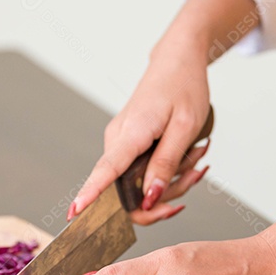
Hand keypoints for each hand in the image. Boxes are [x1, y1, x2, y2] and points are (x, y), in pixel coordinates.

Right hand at [70, 46, 210, 224]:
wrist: (178, 60)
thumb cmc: (183, 86)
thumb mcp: (186, 127)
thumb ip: (166, 164)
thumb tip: (149, 198)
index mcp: (131, 133)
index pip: (105, 170)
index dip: (91, 195)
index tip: (76, 213)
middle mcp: (118, 140)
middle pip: (131, 190)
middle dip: (167, 192)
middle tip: (197, 171)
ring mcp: (121, 143)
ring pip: (141, 183)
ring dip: (175, 178)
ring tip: (199, 153)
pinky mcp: (128, 145)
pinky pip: (144, 171)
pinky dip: (169, 169)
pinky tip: (189, 153)